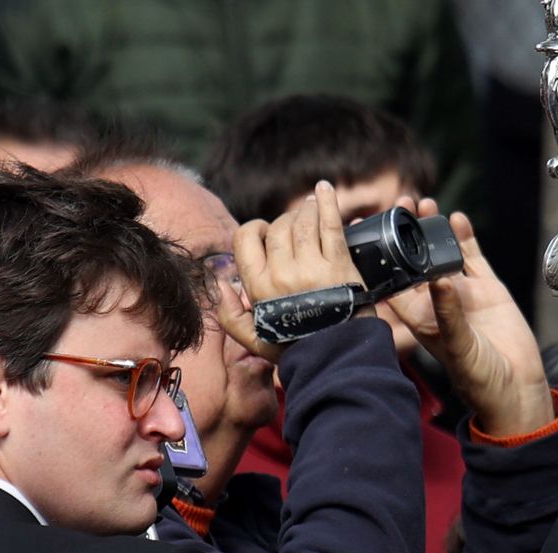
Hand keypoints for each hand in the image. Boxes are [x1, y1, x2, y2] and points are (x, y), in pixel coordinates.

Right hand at [221, 181, 367, 362]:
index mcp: (258, 287)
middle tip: (296, 225)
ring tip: (310, 209)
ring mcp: (311, 269)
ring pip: (302, 223)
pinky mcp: (339, 266)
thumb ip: (230, 315)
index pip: (245, 239)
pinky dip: (327, 203)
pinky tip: (324, 189)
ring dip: (305, 211)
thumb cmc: (295, 348)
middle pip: (277, 228)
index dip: (254, 229)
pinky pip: (330, 226)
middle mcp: (281, 274)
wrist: (338, 358)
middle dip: (285, 221)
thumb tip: (218, 284)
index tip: (265, 231)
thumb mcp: (255, 340)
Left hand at [387, 198, 551, 436]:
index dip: (378, 257)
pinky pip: (472, 257)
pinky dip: (465, 238)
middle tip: (397, 204)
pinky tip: (457, 218)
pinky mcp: (487, 289)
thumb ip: (448, 313)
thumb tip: (438, 280)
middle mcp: (437, 302)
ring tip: (423, 202)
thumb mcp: (457, 346)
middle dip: (405, 233)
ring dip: (432, 229)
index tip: (365, 230)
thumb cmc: (477, 378)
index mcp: (419, 318)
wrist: (516, 387)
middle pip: (415, 261)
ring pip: (442, 253)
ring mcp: (462, 293)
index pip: (392, 282)